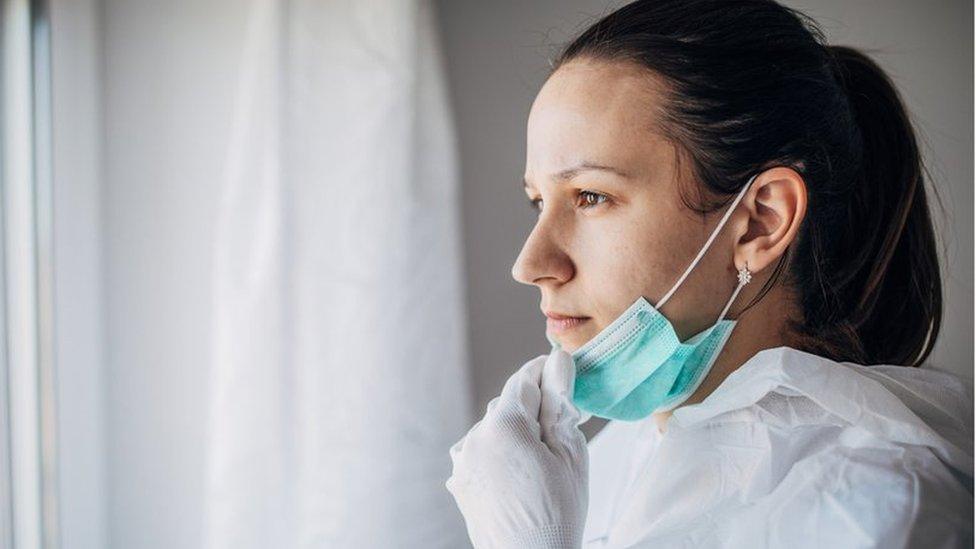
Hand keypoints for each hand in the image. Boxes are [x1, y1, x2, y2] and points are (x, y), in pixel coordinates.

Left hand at [446, 346, 588, 547]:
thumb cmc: (558, 513)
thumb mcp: (570, 453)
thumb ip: (560, 402)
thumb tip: (558, 362)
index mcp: (503, 426)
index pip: (524, 380)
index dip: (545, 372)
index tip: (562, 370)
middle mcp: (474, 438)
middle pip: (507, 406)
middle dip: (534, 409)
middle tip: (564, 425)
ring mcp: (462, 462)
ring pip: (493, 430)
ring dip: (515, 433)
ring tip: (542, 461)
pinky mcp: (460, 482)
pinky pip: (482, 454)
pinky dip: (500, 455)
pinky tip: (521, 475)